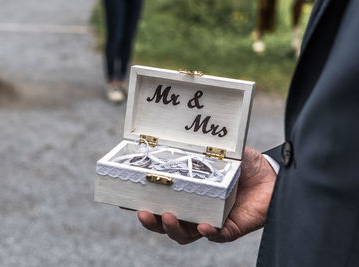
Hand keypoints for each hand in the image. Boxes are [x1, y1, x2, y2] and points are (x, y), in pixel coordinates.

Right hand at [137, 146, 276, 243]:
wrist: (273, 173)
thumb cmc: (244, 163)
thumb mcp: (217, 152)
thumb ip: (199, 148)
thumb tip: (177, 133)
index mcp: (189, 194)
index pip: (160, 202)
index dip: (142, 203)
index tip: (125, 199)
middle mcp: (196, 210)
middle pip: (167, 224)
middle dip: (152, 222)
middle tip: (143, 213)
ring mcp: (211, 221)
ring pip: (185, 235)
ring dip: (173, 229)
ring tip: (168, 216)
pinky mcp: (230, 228)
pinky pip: (216, 236)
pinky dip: (208, 232)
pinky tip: (204, 225)